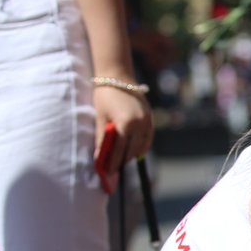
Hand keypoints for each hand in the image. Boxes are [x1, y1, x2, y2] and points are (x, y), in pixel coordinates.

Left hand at [94, 74, 153, 191]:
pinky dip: (140, 148)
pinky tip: (133, 152)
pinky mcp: (151, 120)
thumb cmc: (104, 97)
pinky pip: (148, 140)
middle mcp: (140, 124)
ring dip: (131, 155)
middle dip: (121, 162)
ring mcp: (148, 122)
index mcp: (126, 123)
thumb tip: (100, 159)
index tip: (107, 173)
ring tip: (120, 160)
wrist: (118, 77)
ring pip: (141, 147)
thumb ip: (102, 140)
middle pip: (131, 151)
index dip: (112, 163)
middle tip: (112, 170)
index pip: (119, 150)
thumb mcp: (100, 118)